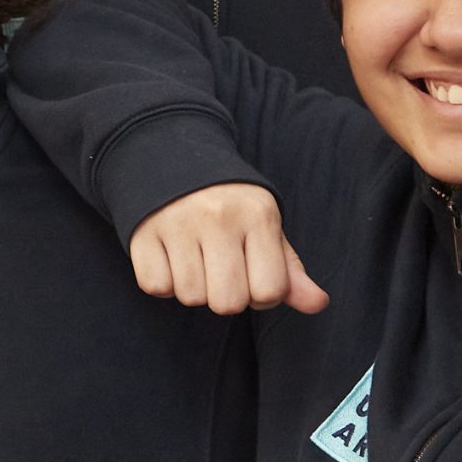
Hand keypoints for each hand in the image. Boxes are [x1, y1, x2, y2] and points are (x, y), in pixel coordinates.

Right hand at [128, 184, 328, 315]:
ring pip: (190, 297)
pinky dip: (162, 280)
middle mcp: (218, 216)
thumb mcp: (266, 228)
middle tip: (220, 267)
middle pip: (228, 303)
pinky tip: (169, 255)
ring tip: (194, 256)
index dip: (262, 293)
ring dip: (193, 287)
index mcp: (258, 215)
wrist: (174, 158)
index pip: (269, 292)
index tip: (251, 271)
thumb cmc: (230, 205)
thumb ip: (290, 270)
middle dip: (226, 295)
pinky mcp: (142, 231)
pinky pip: (155, 286)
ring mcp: (177, 223)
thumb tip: (319, 303)